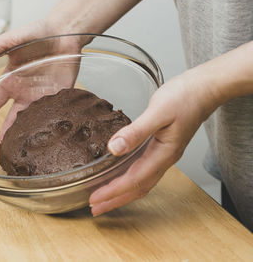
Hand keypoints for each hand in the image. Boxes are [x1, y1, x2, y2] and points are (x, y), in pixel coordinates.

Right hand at [0, 20, 81, 157]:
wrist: (64, 32)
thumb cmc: (37, 34)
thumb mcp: (12, 39)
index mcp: (11, 82)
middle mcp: (24, 93)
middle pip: (12, 120)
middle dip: (4, 137)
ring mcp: (42, 97)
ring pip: (31, 123)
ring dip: (26, 139)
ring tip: (21, 156)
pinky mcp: (59, 97)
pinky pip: (53, 115)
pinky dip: (50, 128)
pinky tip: (47, 143)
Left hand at [89, 72, 216, 215]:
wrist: (204, 89)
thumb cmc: (185, 98)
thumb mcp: (158, 112)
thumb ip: (136, 131)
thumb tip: (114, 148)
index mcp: (163, 154)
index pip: (134, 180)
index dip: (112, 191)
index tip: (94, 198)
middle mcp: (164, 159)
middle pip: (137, 188)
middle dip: (115, 200)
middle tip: (95, 208)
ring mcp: (163, 155)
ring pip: (141, 182)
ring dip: (121, 192)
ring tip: (104, 198)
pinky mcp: (161, 147)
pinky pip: (143, 171)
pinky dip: (129, 179)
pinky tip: (119, 175)